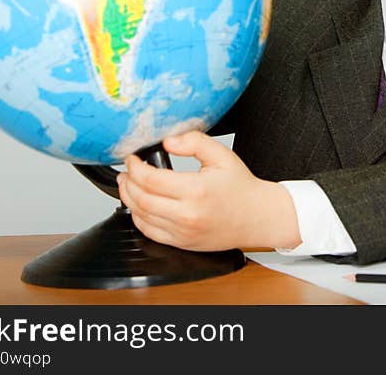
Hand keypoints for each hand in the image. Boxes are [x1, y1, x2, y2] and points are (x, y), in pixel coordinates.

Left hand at [117, 131, 301, 251]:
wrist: (258, 217)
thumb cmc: (242, 188)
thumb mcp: (222, 155)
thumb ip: (194, 142)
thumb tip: (168, 141)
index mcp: (196, 191)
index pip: (150, 179)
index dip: (135, 167)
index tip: (133, 158)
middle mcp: (188, 215)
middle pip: (140, 199)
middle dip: (128, 182)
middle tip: (127, 170)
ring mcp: (183, 232)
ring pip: (141, 217)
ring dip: (129, 199)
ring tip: (129, 185)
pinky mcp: (182, 243)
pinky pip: (149, 232)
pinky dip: (138, 218)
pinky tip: (139, 205)